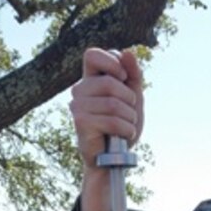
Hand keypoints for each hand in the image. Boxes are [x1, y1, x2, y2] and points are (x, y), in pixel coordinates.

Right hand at [70, 47, 143, 167]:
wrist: (114, 158)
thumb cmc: (122, 126)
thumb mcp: (133, 97)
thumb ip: (133, 75)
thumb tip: (127, 52)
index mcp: (90, 79)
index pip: (92, 55)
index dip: (112, 62)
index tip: (124, 78)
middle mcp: (79, 90)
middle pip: (110, 82)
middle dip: (129, 100)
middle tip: (130, 112)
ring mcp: (77, 106)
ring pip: (113, 103)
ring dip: (130, 118)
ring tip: (128, 126)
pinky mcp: (81, 123)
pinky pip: (111, 120)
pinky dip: (126, 129)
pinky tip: (125, 135)